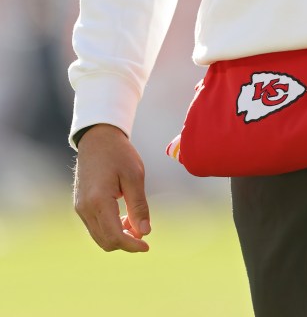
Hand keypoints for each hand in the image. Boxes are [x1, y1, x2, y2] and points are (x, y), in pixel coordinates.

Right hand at [73, 124, 151, 252]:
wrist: (97, 137)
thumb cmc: (118, 153)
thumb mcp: (134, 176)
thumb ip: (139, 205)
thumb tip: (144, 232)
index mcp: (98, 201)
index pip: (114, 236)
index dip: (132, 245)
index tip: (147, 246)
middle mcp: (85, 209)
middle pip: (106, 241)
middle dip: (126, 242)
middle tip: (143, 230)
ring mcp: (80, 208)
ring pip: (99, 237)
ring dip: (118, 236)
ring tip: (134, 220)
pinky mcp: (80, 205)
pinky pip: (95, 227)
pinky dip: (109, 228)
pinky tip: (123, 216)